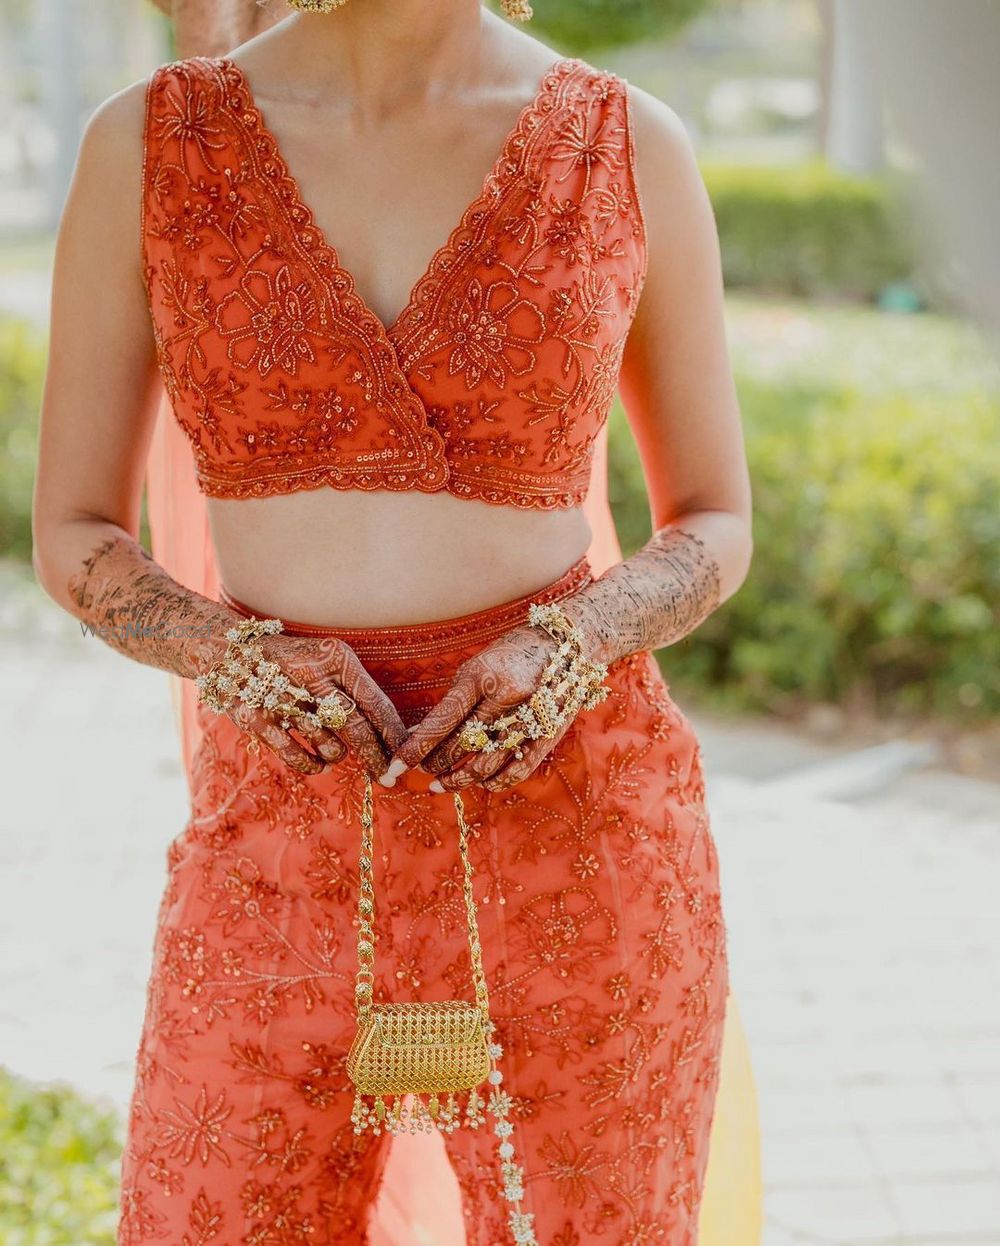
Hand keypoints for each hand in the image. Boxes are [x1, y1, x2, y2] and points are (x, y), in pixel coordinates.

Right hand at [224, 632, 406, 777]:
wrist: (232, 651)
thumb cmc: (296, 662)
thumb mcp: (329, 662)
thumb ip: (357, 692)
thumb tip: (392, 735)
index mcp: (337, 659)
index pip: (376, 704)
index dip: (395, 736)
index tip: (408, 758)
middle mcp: (312, 676)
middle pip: (356, 728)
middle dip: (376, 759)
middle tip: (387, 779)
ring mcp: (282, 698)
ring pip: (329, 744)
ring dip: (339, 756)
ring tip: (337, 754)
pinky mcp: (257, 718)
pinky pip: (296, 756)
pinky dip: (313, 765)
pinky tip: (319, 765)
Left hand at [388, 622, 567, 792]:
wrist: (565, 644)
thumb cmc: (511, 653)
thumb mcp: (477, 665)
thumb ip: (454, 700)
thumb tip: (422, 735)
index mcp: (482, 676)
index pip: (442, 720)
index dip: (416, 747)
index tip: (396, 765)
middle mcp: (505, 698)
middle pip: (461, 745)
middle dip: (434, 763)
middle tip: (420, 770)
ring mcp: (528, 718)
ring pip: (486, 764)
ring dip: (458, 779)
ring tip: (440, 784)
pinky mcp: (547, 734)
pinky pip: (517, 770)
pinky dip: (494, 782)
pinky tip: (479, 783)